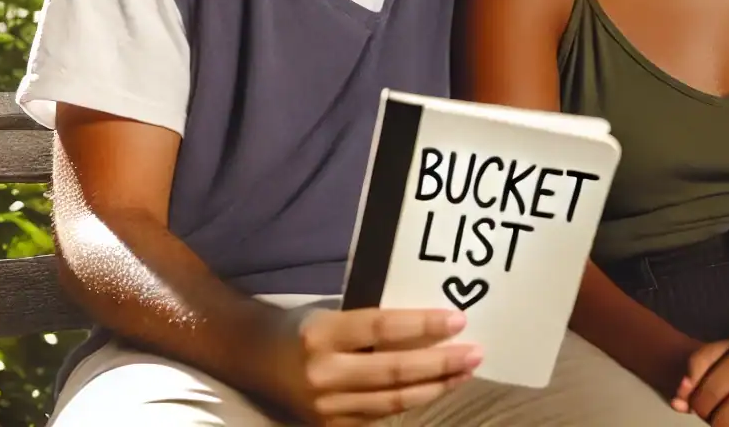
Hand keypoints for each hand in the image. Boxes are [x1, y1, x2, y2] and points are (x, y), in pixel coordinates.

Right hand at [278, 307, 481, 425]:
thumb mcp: (330, 313)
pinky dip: (412, 403)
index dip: (423, 325)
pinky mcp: (329, 426)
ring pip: (393, 400)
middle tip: (475, 352)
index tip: (458, 320)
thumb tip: (428, 320)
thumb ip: (370, 321)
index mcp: (322, 334)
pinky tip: (436, 390)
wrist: (253, 358)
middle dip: (441, 363)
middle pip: (394, 370)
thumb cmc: (301, 326)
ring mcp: (326, 406)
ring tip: (465, 372)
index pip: (383, 328)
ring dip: (435, 387)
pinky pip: (380, 415)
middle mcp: (323, 373)